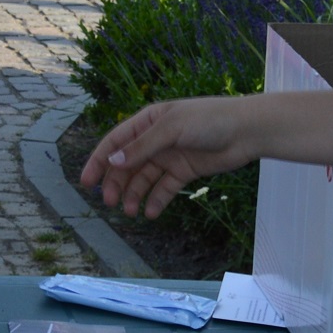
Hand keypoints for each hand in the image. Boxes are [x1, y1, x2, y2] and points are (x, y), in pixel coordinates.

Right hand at [78, 96, 258, 218]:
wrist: (246, 131)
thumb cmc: (208, 120)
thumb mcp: (171, 129)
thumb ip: (142, 147)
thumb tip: (114, 161)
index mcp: (147, 121)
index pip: (116, 142)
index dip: (99, 161)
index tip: (86, 182)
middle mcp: (155, 139)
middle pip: (127, 164)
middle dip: (116, 183)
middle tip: (109, 203)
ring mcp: (169, 156)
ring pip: (144, 179)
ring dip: (134, 194)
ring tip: (130, 212)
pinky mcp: (184, 171)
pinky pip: (164, 188)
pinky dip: (156, 200)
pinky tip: (151, 213)